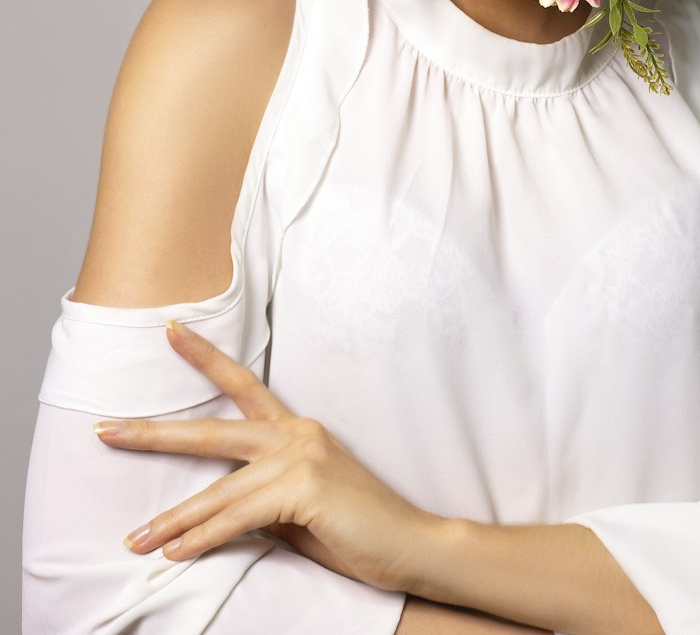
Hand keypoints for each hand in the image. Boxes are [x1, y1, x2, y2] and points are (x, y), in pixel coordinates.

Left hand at [93, 319, 435, 592]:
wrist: (410, 543)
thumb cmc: (358, 527)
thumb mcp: (302, 505)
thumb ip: (263, 497)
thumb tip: (217, 514)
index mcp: (296, 430)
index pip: (243, 385)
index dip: (204, 356)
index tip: (170, 330)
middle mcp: (295, 434)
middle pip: (211, 430)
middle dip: (153, 433)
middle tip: (105, 431)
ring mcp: (300, 459)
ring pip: (217, 489)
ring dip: (171, 520)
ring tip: (134, 539)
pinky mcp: (303, 489)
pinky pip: (238, 518)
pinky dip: (203, 538)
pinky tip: (175, 552)